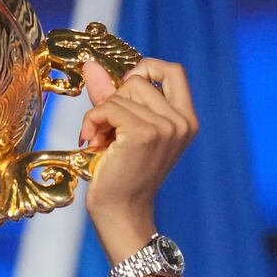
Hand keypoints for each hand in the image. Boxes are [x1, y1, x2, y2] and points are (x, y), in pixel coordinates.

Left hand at [77, 57, 198, 250]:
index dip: (146, 69)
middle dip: (116, 100)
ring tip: (103, 141)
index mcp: (186, 119)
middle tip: (110, 130)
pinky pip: (108, 107)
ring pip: (121, 93)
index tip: (125, 90)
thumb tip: (90, 64)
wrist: (120, 212)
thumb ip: (110, 94)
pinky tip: (93, 142)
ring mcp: (165, 128)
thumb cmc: (121, 173)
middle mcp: (181, 122)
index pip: (173, 70)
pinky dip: (93, 121)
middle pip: (139, 80)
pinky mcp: (143, 134)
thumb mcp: (122, 128)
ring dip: (102, 115)